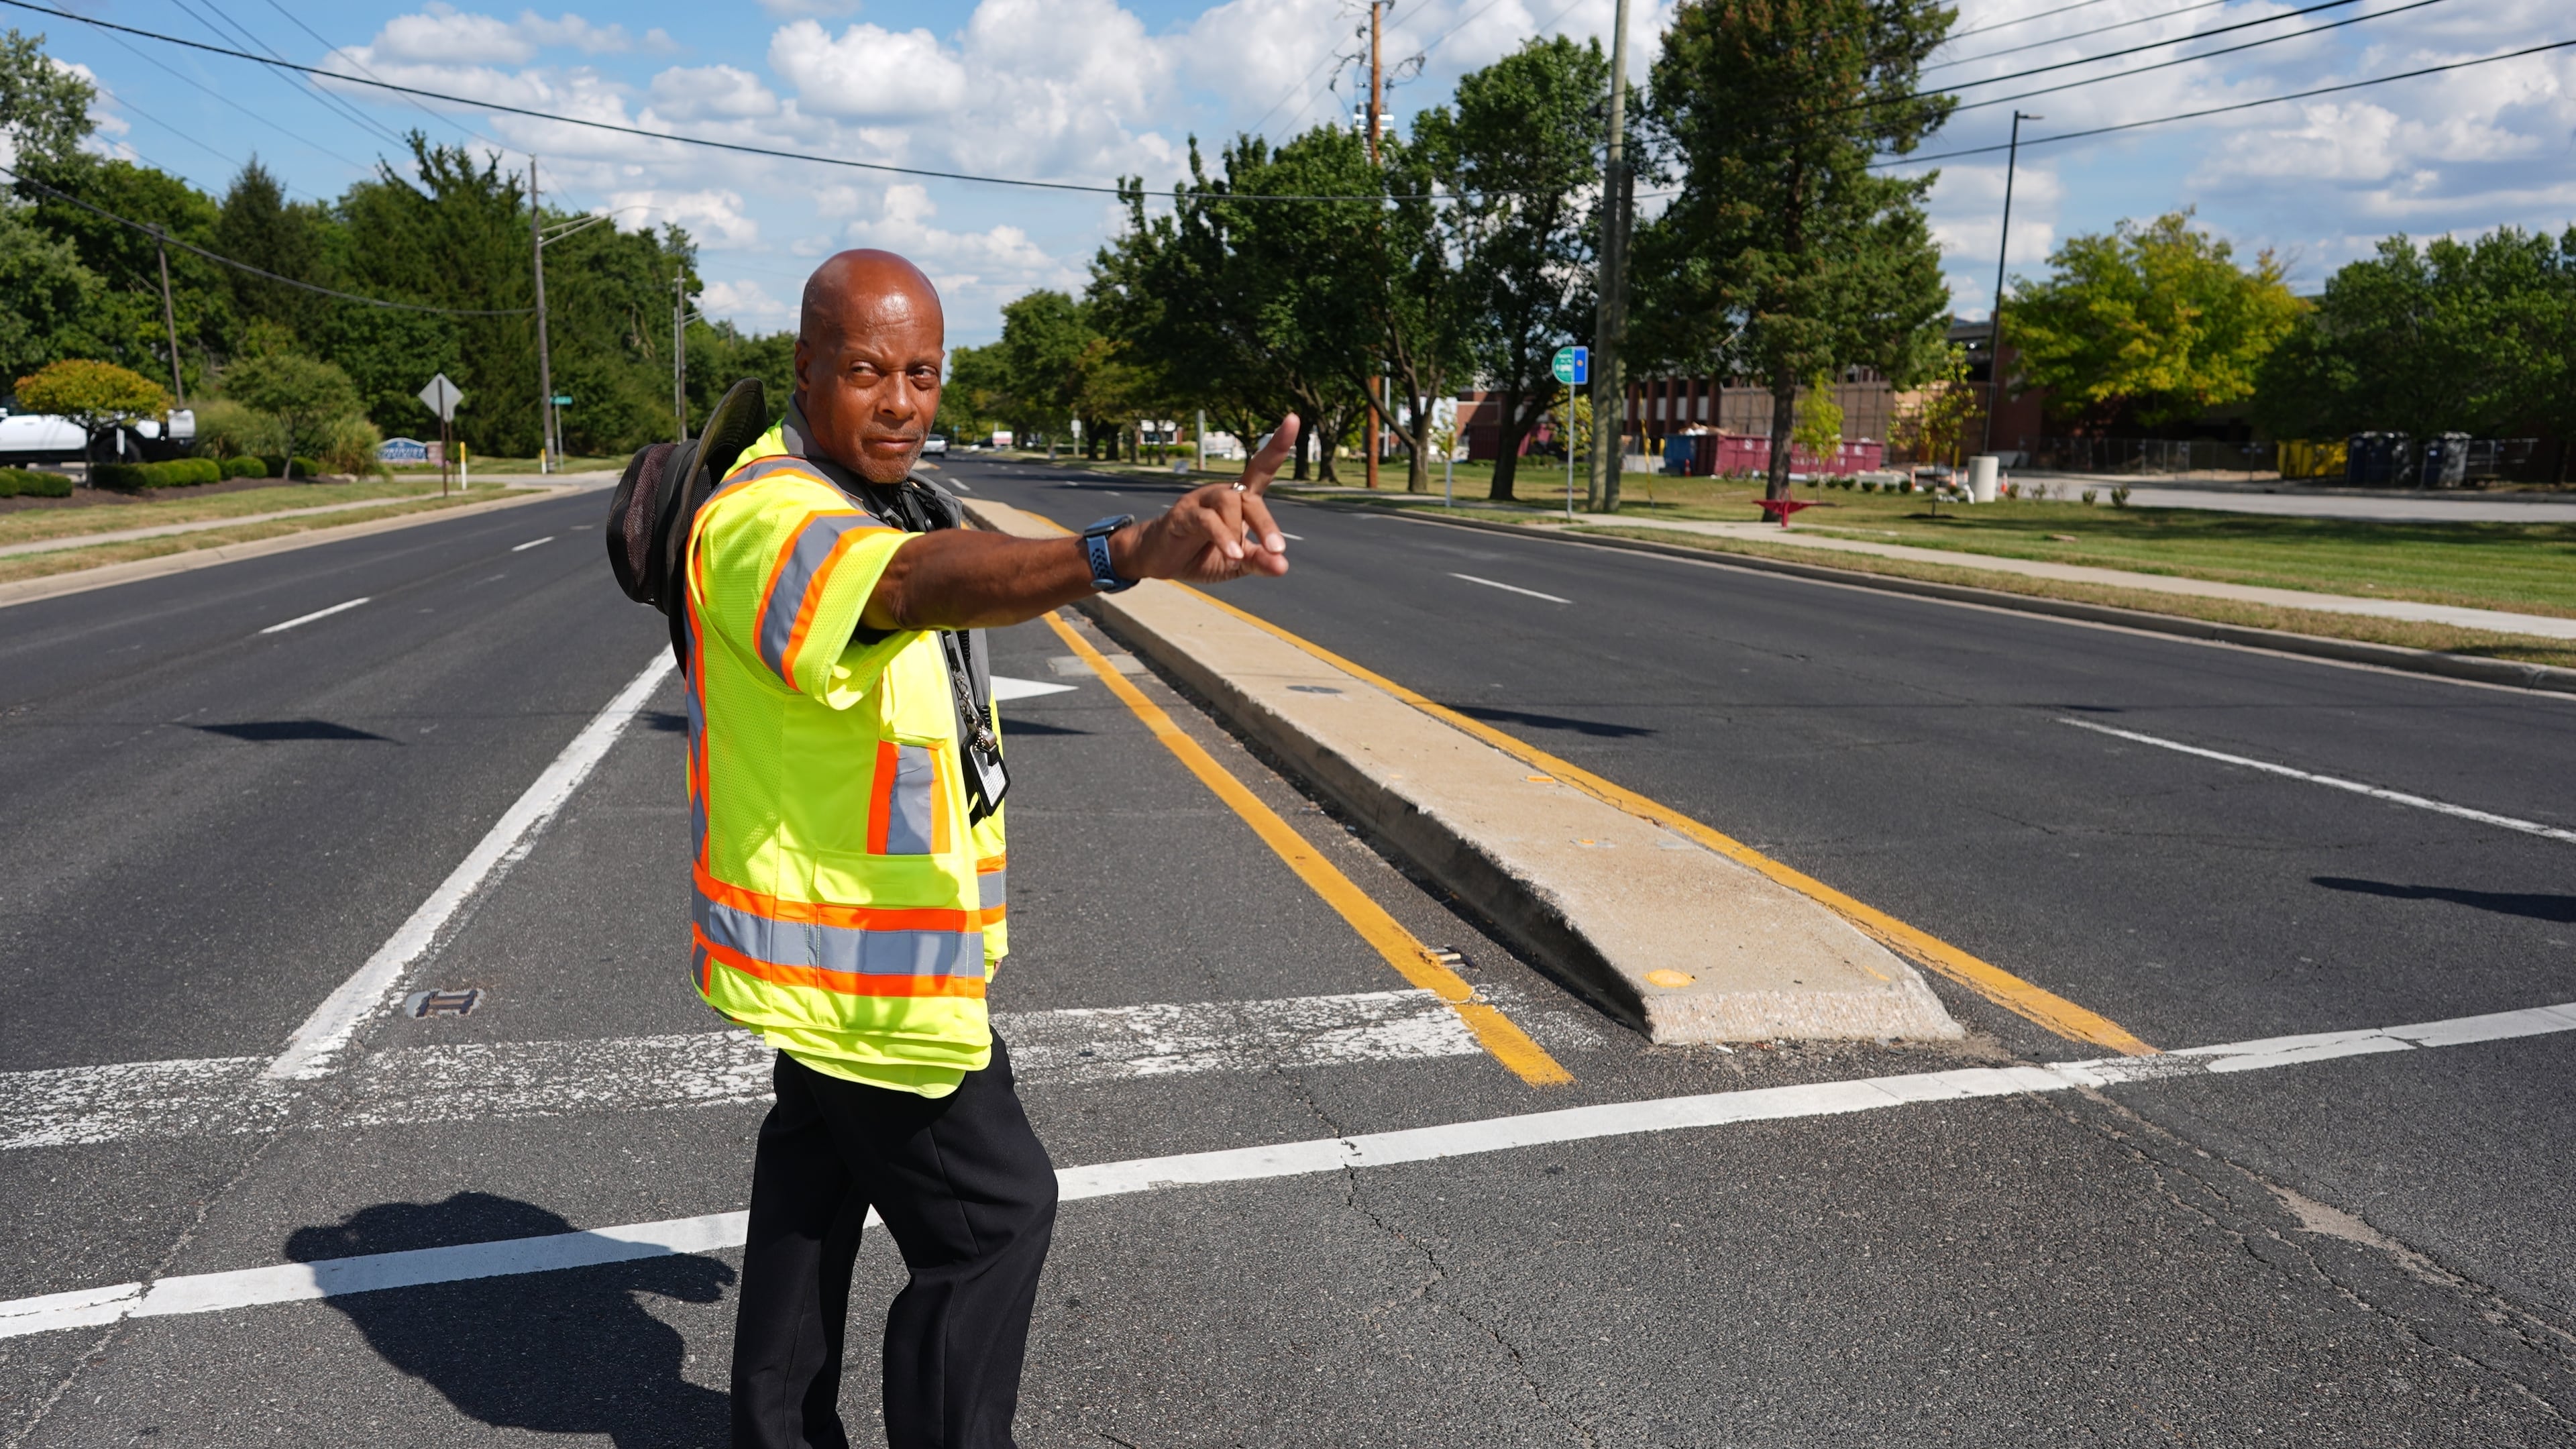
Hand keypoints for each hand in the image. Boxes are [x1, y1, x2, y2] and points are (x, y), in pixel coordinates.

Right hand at [1111, 415, 1297, 583]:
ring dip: (1239, 532)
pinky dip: (1223, 537)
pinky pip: (1207, 520)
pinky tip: (1232, 555)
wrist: (1160, 561)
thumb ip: (1259, 561)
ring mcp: (1201, 500)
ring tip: (1238, 558)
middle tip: (1278, 549)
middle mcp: (1222, 493)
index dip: (1277, 445)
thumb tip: (1283, 567)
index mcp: (1239, 499)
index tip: (1293, 418)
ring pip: (1229, 502)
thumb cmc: (1202, 553)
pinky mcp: (1183, 513)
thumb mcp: (1237, 563)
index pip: (1261, 467)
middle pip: (1249, 496)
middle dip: (1266, 524)